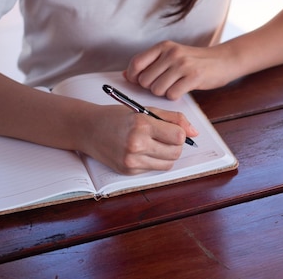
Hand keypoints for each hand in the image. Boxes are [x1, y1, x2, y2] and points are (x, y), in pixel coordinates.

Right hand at [83, 105, 198, 174]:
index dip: (180, 132)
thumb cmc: (117, 117)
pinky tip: (142, 150)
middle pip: (175, 152)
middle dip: (175, 145)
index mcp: (141, 124)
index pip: (178, 136)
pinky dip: (153, 160)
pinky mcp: (128, 171)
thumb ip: (173, 119)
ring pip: (167, 163)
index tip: (172, 128)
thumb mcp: (144, 110)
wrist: (88, 129)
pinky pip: (153, 169)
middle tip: (164, 136)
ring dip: (166, 154)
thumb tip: (194, 132)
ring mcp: (131, 160)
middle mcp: (136, 144)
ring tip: (154, 143)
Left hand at [125, 40, 236, 99]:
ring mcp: (183, 65)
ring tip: (174, 86)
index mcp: (163, 46)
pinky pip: (172, 95)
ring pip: (157, 89)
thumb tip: (127, 75)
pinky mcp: (193, 77)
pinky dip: (175, 96)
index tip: (139, 82)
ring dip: (164, 93)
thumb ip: (151, 63)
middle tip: (164, 84)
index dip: (134, 77)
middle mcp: (172, 53)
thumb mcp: (171, 55)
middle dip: (151, 87)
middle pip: (145, 80)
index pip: (136, 63)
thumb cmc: (194, 61)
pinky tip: (182, 89)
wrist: (223, 60)